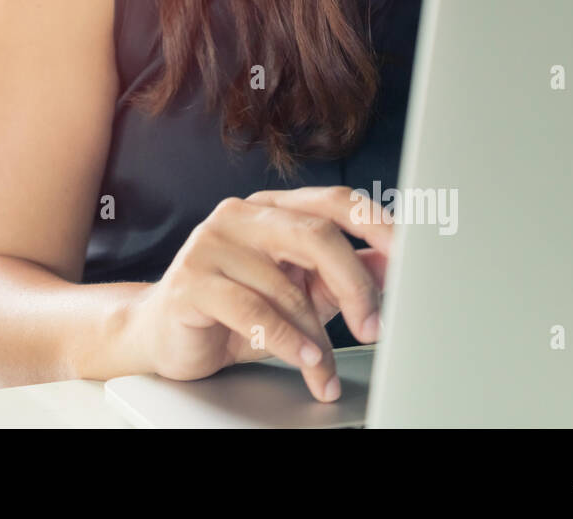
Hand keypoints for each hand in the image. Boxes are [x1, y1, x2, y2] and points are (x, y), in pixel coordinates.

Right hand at [124, 186, 390, 401]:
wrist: (160, 335)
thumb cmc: (233, 312)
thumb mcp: (297, 294)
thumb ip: (340, 276)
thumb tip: (393, 263)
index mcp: (271, 209)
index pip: (334, 201)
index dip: (376, 224)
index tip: (411, 257)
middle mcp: (240, 216)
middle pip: (315, 234)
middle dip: (354, 284)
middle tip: (375, 327)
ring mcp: (211, 244)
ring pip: (286, 285)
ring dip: (315, 338)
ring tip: (323, 370)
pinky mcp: (191, 280)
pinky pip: (253, 310)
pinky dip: (285, 339)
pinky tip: (302, 359)